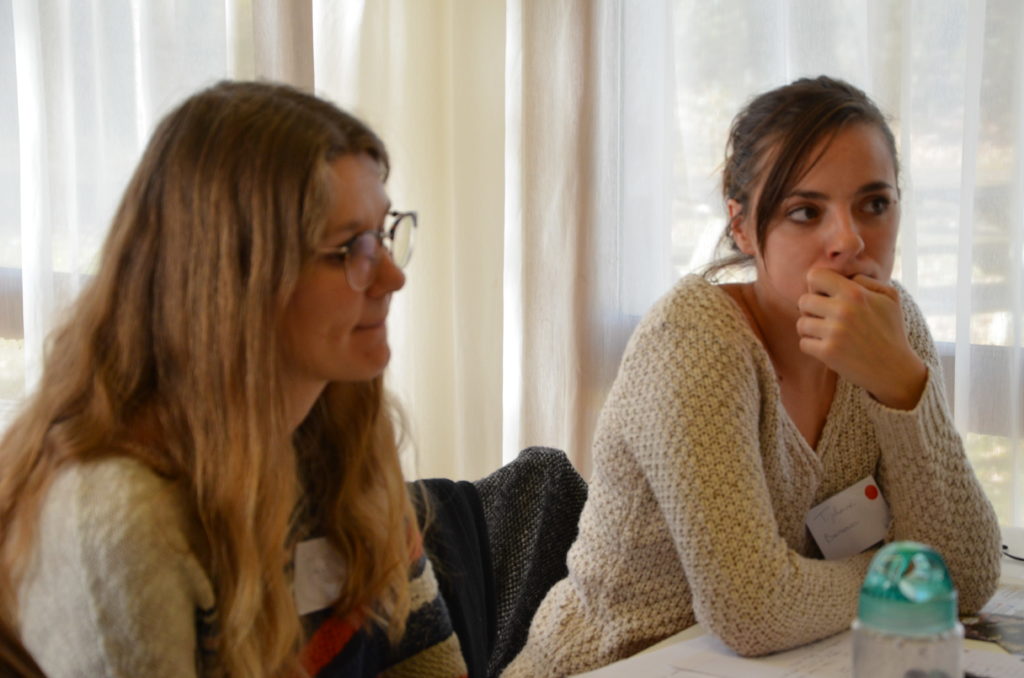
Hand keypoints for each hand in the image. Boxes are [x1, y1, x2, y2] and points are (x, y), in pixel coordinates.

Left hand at [796, 269, 926, 409]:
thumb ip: (864, 280)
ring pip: (801, 323)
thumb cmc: (891, 330)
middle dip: (811, 310)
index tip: (826, 297)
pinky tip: (829, 348)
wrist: (895, 369)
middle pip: (803, 301)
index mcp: (855, 293)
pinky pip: (804, 343)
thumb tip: (841, 275)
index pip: (815, 276)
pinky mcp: (828, 352)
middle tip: (826, 319)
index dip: (817, 286)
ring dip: (811, 330)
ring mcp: (834, 332)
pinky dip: (813, 347)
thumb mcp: (889, 297)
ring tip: (828, 334)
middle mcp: (843, 310)